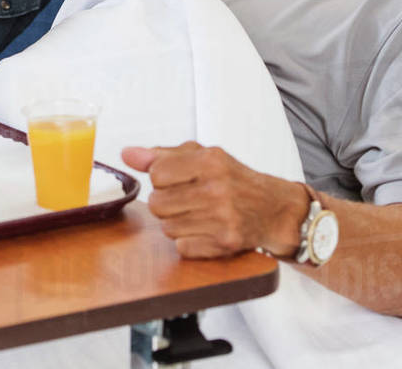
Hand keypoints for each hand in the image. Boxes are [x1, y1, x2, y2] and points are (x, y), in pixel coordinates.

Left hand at [121, 142, 307, 257]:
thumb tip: (128, 154)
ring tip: (197, 214)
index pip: (157, 173)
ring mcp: (221, 218)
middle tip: (186, 199)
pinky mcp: (225, 243)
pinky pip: (182, 247)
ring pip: (167, 227)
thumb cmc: (234, 180)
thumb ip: (163, 155)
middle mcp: (216, 188)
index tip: (176, 179)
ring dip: (177, 223)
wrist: (273, 209)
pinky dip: (189, 241)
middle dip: (167, 203)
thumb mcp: (203, 156)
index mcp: (210, 161)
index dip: (162, 179)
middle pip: (157, 203)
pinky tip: (205, 230)